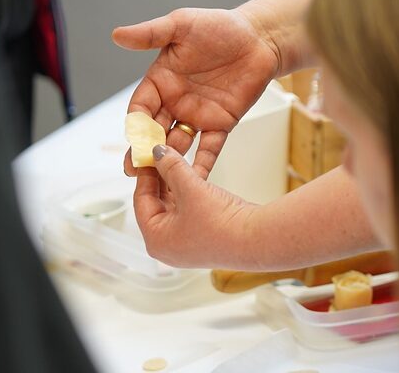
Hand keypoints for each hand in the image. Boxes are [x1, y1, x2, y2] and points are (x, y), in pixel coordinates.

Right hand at [112, 8, 279, 178]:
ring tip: (158, 181)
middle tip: (134, 170)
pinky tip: (195, 182)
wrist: (259, 37)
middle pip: (154, 132)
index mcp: (161, 80)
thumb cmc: (220, 26)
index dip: (136, 123)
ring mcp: (197, 115)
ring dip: (167, 163)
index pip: (141, 107)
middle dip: (144, 152)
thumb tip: (117, 35)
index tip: (133, 138)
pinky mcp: (221, 124)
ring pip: (177, 144)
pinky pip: (209, 148)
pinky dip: (202, 165)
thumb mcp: (182, 25)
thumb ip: (151, 34)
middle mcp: (175, 101)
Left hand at [134, 145, 256, 267]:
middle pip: (157, 203)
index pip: (141, 200)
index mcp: (156, 240)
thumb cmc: (221, 225)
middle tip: (161, 154)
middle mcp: (168, 245)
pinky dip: (189, 193)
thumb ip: (171, 167)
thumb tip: (158, 153)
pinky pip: (189, 210)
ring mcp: (186, 243)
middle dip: (160, 177)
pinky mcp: (204, 237)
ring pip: (174, 206)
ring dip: (176, 183)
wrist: (257, 240)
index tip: (147, 154)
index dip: (145, 173)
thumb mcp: (190, 188)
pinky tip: (193, 175)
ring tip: (177, 160)